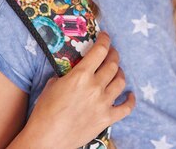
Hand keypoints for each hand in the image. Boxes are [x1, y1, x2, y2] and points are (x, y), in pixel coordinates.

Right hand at [23, 32, 134, 147]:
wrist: (46, 139)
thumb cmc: (44, 112)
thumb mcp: (52, 85)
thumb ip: (67, 76)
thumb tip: (74, 73)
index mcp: (80, 75)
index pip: (99, 51)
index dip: (105, 40)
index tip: (106, 36)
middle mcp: (95, 86)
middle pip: (113, 64)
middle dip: (114, 55)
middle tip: (112, 53)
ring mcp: (103, 103)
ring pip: (121, 81)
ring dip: (120, 73)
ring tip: (117, 71)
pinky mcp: (107, 118)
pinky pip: (126, 107)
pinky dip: (130, 100)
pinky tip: (130, 95)